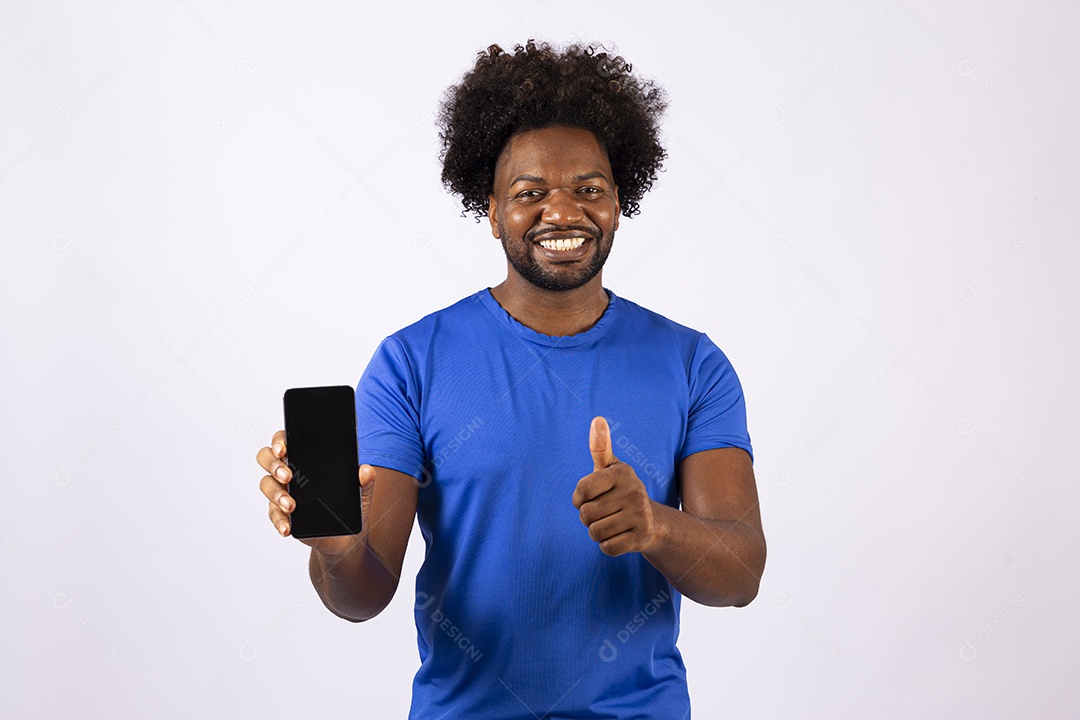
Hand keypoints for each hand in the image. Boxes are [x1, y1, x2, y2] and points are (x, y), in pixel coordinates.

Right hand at [256, 429, 374, 555]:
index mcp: (305, 459)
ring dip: (276, 494)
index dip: (279, 441)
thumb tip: (366, 470)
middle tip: (288, 476)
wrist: (345, 538)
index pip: (285, 441)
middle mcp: (289, 472)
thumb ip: (365, 481)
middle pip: (267, 458)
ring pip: (267, 485)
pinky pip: (273, 514)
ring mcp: (282, 493)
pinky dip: (279, 521)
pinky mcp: (282, 514)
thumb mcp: (361, 493)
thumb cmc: (348, 507)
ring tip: (291, 505)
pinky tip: (287, 527)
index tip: (283, 448)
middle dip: (273, 465)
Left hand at [572, 416, 658, 555]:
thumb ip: (600, 447)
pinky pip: (607, 547)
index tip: (588, 497)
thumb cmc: (619, 491)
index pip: (581, 491)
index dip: (578, 499)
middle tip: (602, 512)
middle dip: (588, 518)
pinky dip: (607, 545)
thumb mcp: (609, 468)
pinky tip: (618, 536)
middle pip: (586, 515)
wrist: (651, 521)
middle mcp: (634, 491)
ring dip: (596, 532)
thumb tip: (597, 419)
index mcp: (622, 473)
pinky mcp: (642, 537)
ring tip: (610, 524)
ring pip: (595, 532)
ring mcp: (640, 515)